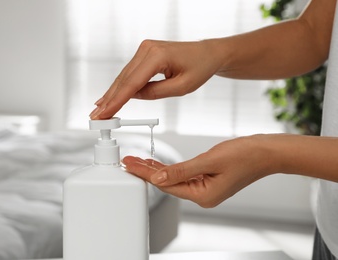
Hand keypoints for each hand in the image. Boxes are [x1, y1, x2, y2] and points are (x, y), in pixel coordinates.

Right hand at [90, 39, 222, 118]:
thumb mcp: (182, 87)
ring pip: (124, 77)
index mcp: (157, 55)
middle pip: (123, 79)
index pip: (132, 83)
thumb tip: (134, 97)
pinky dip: (121, 87)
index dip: (116, 101)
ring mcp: (144, 49)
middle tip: (95, 116)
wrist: (208, 54)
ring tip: (99, 110)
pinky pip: (130, 73)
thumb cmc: (200, 67)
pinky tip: (109, 96)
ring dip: (112, 94)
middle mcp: (147, 49)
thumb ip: (155, 93)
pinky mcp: (144, 53)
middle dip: (109, 99)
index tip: (104, 113)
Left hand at [122, 135, 274, 207]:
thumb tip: (159, 178)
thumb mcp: (209, 160)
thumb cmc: (246, 155)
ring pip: (174, 178)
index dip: (145, 174)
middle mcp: (203, 195)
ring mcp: (206, 188)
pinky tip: (159, 164)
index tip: (130, 165)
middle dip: (147, 172)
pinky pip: (184, 174)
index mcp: (203, 195)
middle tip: (129, 161)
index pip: (166, 184)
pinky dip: (170, 168)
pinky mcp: (208, 179)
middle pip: (168, 183)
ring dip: (157, 169)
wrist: (267, 152)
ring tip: (138, 161)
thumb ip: (182, 170)